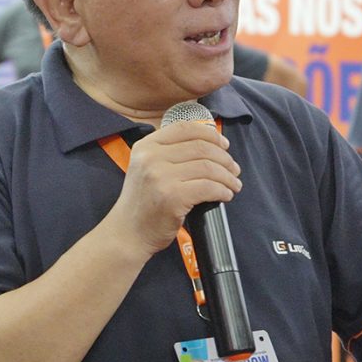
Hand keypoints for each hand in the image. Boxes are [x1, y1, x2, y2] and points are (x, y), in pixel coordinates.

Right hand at [108, 122, 241, 254]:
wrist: (128, 233)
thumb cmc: (143, 203)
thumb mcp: (146, 167)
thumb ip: (169, 153)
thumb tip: (211, 144)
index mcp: (146, 146)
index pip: (185, 128)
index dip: (210, 134)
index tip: (224, 145)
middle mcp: (151, 157)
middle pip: (201, 148)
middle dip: (224, 158)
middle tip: (234, 169)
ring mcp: (161, 177)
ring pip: (208, 167)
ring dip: (227, 176)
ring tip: (233, 184)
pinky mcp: (172, 197)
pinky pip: (208, 187)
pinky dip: (223, 190)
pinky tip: (226, 195)